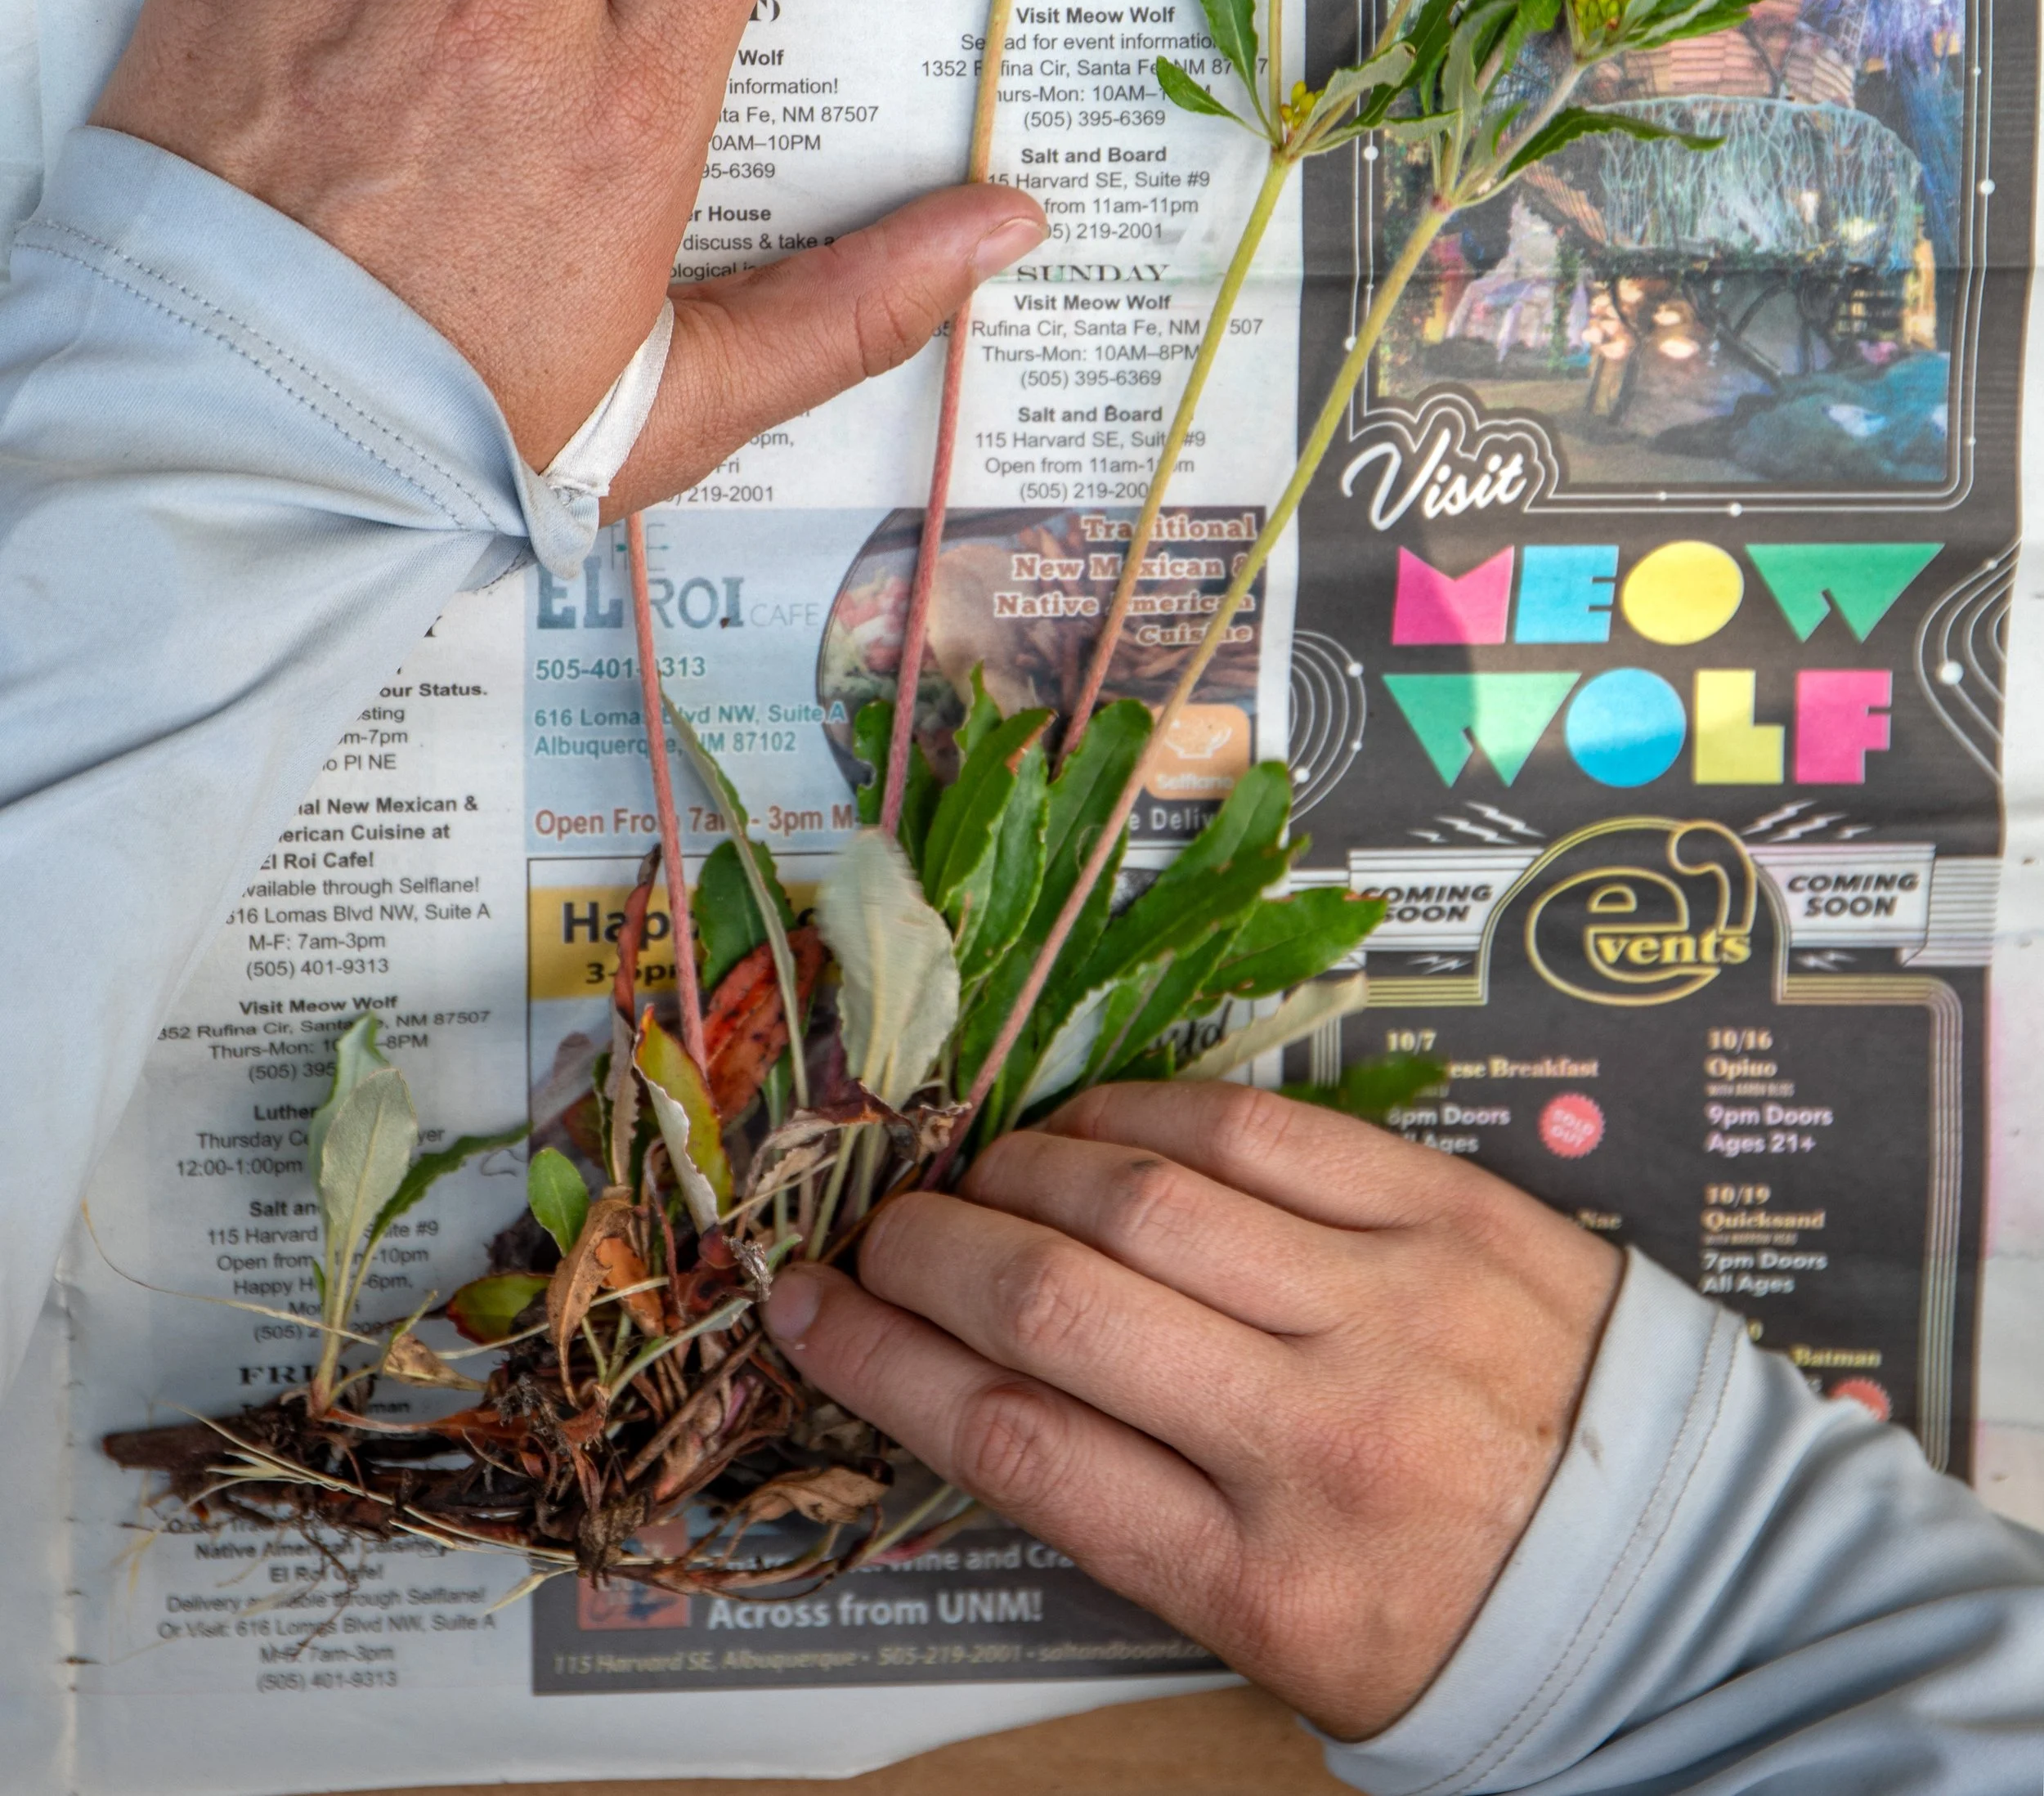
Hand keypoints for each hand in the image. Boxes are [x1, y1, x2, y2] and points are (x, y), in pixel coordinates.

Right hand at [765, 1082, 1620, 1742]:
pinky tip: (1093, 1124)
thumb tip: (980, 1381)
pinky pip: (1263, 1129)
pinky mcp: (1455, 1210)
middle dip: (929, 1254)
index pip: (1021, 1445)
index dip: (884, 1364)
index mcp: (1270, 1584)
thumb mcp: (1291, 1650)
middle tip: (875, 1234)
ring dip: (1024, 1172)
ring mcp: (1394, 1304)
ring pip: (1145, 1197)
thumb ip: (1144, 1521)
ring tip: (978, 1177)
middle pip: (1058, 1304)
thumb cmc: (1461, 1627)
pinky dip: (1148, 1113)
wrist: (1687, 1577)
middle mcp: (1321, 1437)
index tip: (806, 1313)